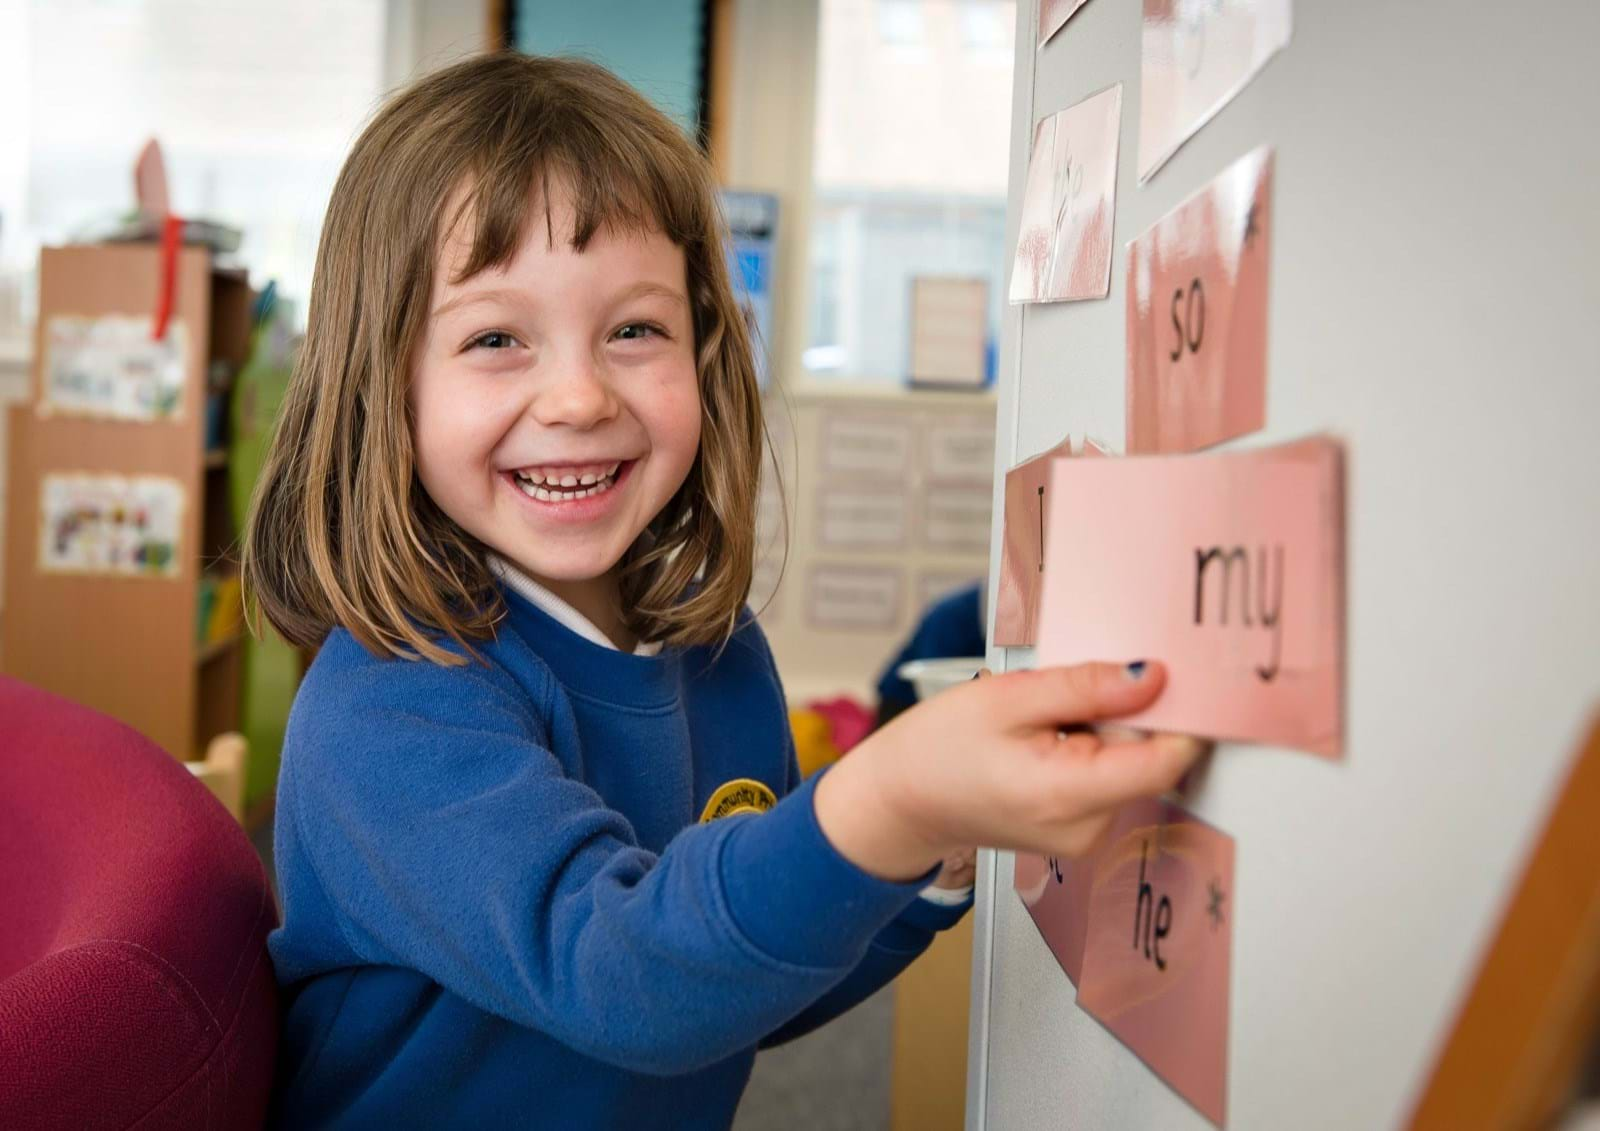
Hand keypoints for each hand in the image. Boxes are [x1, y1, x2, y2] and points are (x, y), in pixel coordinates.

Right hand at [814, 661, 1205, 882]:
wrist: (901, 801)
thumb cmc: (938, 751)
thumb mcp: (1007, 697)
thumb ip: (1085, 687)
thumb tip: (1152, 677)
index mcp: (1069, 795)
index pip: (1168, 759)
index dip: (1179, 712)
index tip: (1170, 676)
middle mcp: (1087, 828)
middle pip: (1148, 756)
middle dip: (1122, 714)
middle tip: (1065, 696)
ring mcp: (1086, 834)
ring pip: (1128, 763)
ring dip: (1100, 731)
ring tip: (1044, 723)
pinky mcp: (1081, 830)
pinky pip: (1108, 777)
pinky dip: (1087, 751)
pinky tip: (1045, 742)